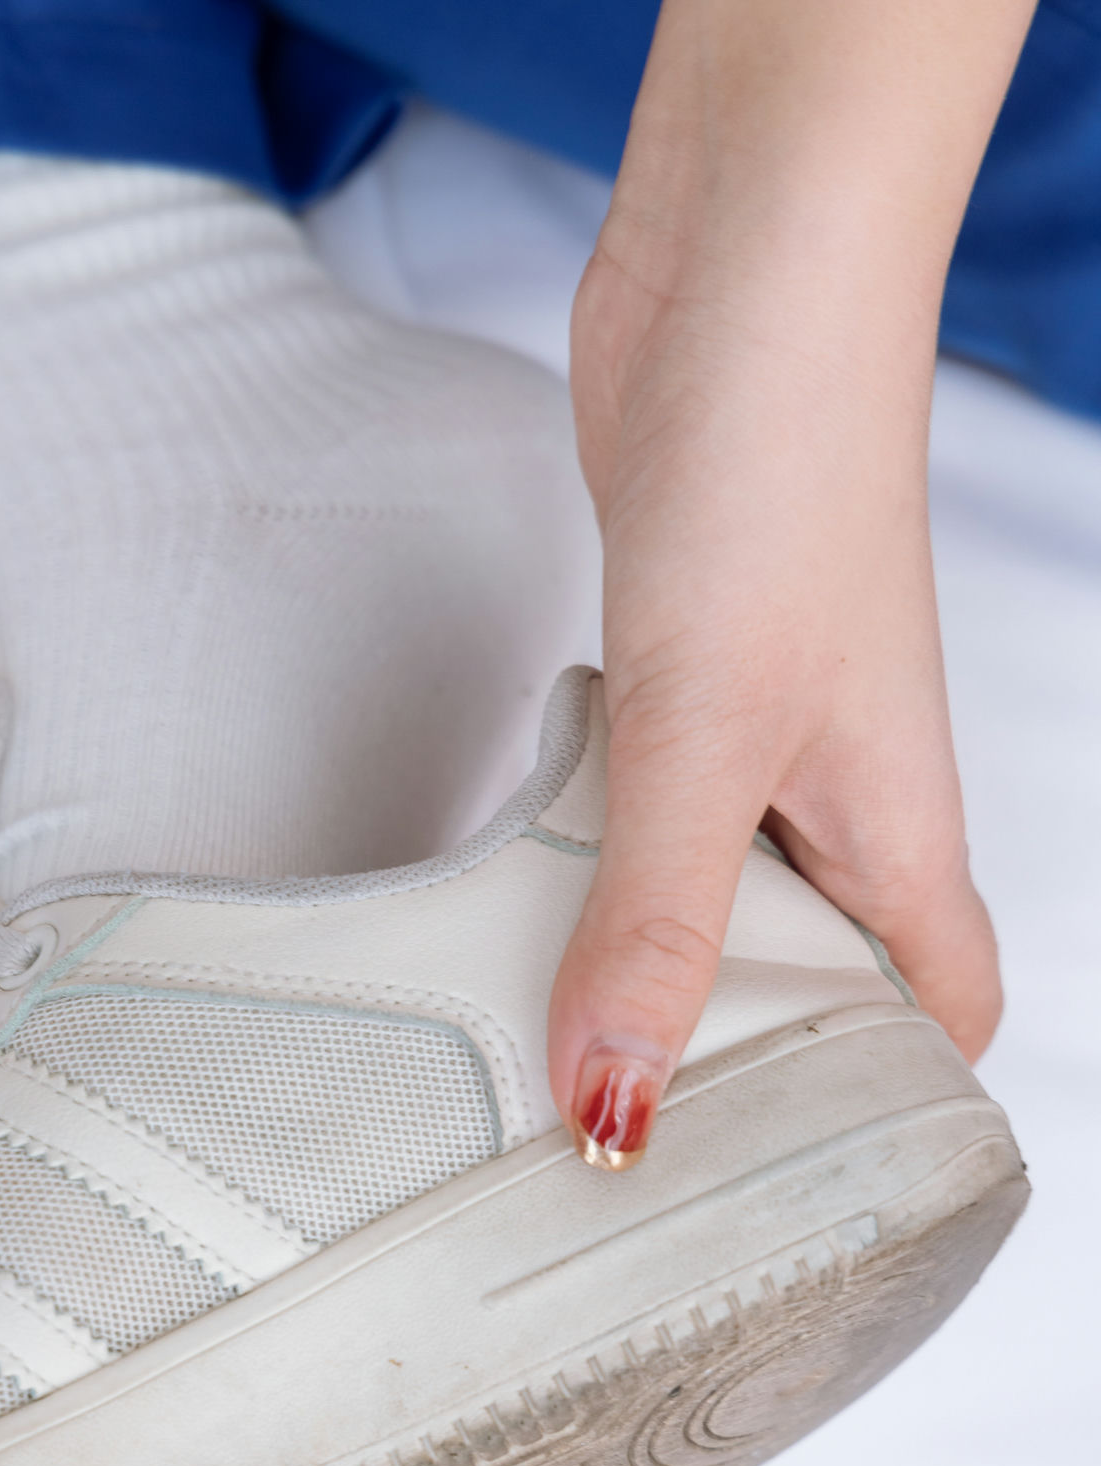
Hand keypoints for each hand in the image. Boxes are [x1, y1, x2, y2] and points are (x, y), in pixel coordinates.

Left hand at [550, 218, 1000, 1167]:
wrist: (742, 272)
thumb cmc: (783, 473)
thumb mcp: (701, 736)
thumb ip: (655, 923)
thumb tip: (618, 1099)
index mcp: (897, 825)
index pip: (941, 1006)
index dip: (900, 1105)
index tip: (803, 1192)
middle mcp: (842, 786)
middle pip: (821, 963)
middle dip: (741, 1052)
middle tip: (619, 1142)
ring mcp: (763, 718)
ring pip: (724, 881)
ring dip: (647, 950)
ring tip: (540, 1041)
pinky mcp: (682, 659)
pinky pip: (651, 799)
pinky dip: (599, 853)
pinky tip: (525, 880)